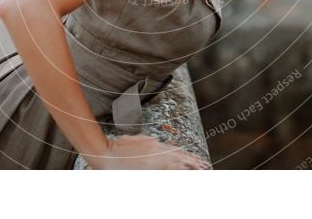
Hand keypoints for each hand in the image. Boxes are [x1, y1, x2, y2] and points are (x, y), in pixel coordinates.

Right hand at [88, 135, 211, 169]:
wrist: (106, 154)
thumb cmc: (118, 147)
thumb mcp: (136, 139)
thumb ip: (149, 142)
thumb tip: (160, 144)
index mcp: (154, 143)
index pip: (176, 149)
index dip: (188, 155)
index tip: (198, 159)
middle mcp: (156, 150)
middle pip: (180, 156)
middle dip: (194, 161)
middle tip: (205, 166)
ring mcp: (153, 160)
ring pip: (177, 163)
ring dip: (191, 166)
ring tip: (202, 169)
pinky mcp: (149, 168)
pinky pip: (168, 170)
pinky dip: (179, 171)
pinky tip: (187, 173)